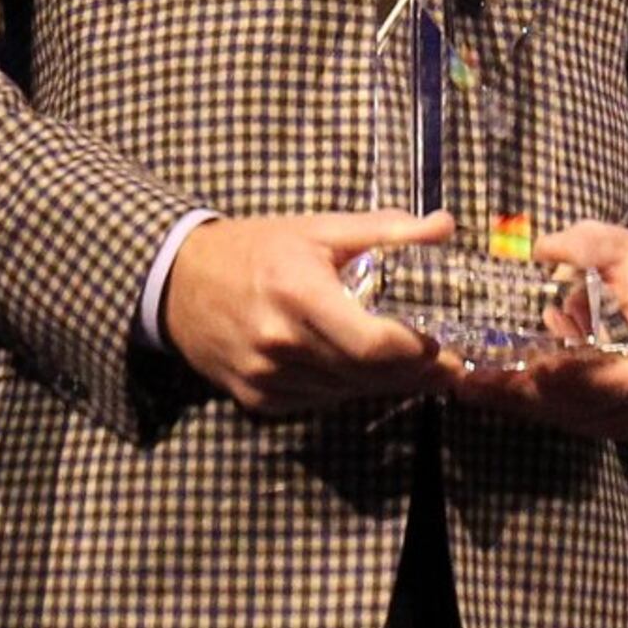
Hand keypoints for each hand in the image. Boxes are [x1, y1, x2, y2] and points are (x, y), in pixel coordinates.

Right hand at [163, 212, 464, 414]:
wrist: (178, 282)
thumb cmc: (255, 248)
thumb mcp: (317, 228)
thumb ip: (384, 230)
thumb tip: (445, 226)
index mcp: (300, 293)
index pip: (374, 344)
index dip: (419, 353)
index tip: (449, 349)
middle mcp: (281, 343)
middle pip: (367, 376)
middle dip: (415, 373)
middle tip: (449, 365)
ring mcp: (267, 377)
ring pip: (347, 393)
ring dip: (386, 385)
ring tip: (417, 369)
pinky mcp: (257, 399)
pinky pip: (320, 401)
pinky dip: (347, 389)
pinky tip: (362, 372)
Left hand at [447, 222, 627, 441]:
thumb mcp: (611, 241)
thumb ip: (581, 245)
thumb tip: (542, 250)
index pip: (624, 379)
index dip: (578, 380)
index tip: (535, 368)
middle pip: (593, 405)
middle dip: (534, 392)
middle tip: (478, 381)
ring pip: (583, 419)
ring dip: (531, 404)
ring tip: (482, 384)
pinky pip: (584, 423)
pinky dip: (545, 408)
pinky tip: (509, 389)